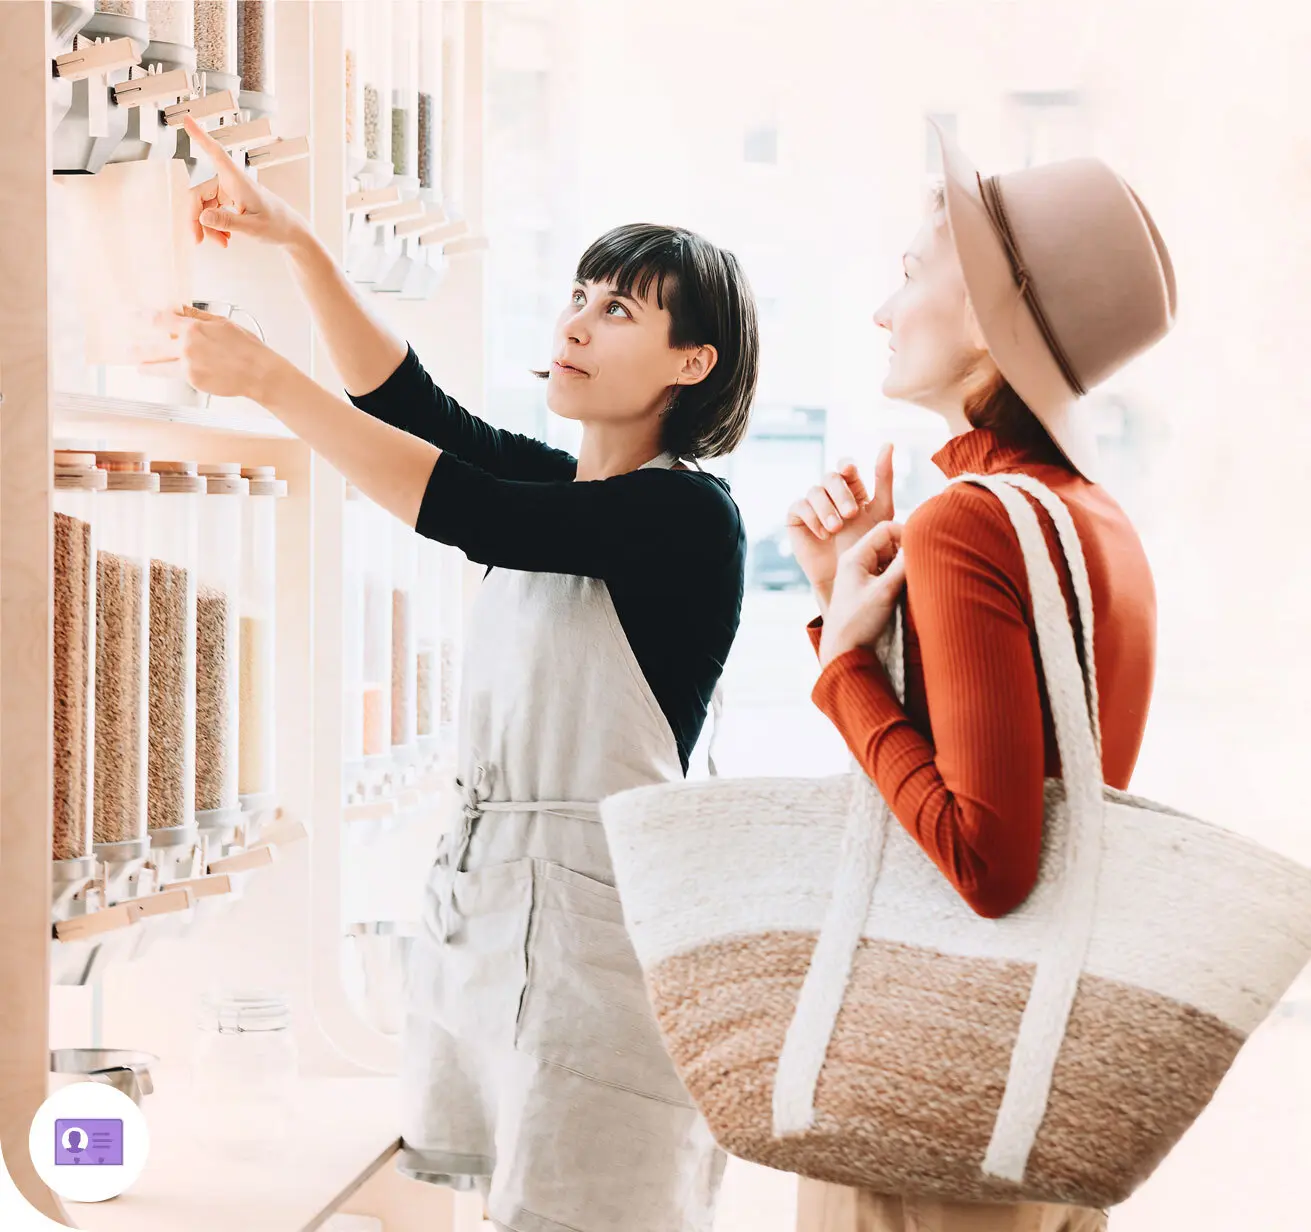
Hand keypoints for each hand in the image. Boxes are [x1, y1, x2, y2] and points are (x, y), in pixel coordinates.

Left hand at [140, 307, 281, 400]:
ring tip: (136, 364)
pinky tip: (154, 373)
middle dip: (137, 347)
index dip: (143, 317)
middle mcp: (187, 346)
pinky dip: (162, 373)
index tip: (133, 316)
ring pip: (158, 364)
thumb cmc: (247, 348)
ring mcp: (188, 364)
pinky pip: (173, 375)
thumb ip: (197, 317)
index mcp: (194, 328)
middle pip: (152, 345)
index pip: (160, 320)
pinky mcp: (193, 380)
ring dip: (144, 363)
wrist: (259, 373)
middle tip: (126, 348)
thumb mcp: (223, 323)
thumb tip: (178, 309)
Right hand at [183, 115, 307, 248]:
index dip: (200, 136)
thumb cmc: (278, 226)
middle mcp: (231, 181)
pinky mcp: (229, 199)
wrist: (292, 232)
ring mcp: (229, 190)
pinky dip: (215, 226)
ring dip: (208, 227)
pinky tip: (225, 238)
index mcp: (238, 180)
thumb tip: (203, 216)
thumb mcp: (253, 228)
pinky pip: (212, 211)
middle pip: (199, 194)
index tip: (186, 117)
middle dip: (197, 219)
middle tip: (199, 241)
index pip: (216, 153)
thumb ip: (227, 222)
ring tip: (223, 243)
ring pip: (204, 206)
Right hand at [786, 443, 894, 608]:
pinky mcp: (797, 517)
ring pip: (814, 491)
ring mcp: (812, 504)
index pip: (846, 467)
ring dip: (827, 509)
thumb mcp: (881, 511)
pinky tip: (824, 534)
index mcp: (851, 489)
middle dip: (841, 494)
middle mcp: (830, 493)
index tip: (851, 471)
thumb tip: (888, 443)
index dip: (846, 466)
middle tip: (850, 515)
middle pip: (830, 477)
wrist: (845, 577)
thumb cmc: (866, 546)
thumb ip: (884, 479)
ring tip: (836, 529)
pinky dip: (813, 518)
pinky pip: (799, 506)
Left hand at [818, 521, 906, 667]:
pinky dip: (898, 578)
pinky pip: (886, 573)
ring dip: (903, 566)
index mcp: (855, 556)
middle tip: (917, 568)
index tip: (921, 550)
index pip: (885, 529)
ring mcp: (860, 575)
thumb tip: (919, 545)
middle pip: (888, 542)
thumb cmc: (858, 622)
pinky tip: (904, 591)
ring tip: (910, 583)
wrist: (842, 651)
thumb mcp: (884, 592)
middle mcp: (856, 561)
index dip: (906, 534)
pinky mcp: (866, 589)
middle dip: (905, 552)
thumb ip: (902, 566)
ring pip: (889, 559)